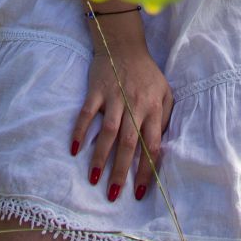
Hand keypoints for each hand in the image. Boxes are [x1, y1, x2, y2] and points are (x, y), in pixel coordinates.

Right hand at [71, 37, 173, 203]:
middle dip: (121, 172)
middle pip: (129, 144)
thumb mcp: (165, 92)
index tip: (139, 192)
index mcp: (154, 108)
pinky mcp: (96, 90)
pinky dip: (80, 131)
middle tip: (113, 195)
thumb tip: (159, 147)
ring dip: (100, 157)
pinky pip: (86, 114)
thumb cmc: (146, 73)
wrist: (123, 45)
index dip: (147, 170)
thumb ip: (165, 118)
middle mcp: (135, 105)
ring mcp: (114, 97)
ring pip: (108, 132)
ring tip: (94, 179)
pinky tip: (75, 149)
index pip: (152, 145)